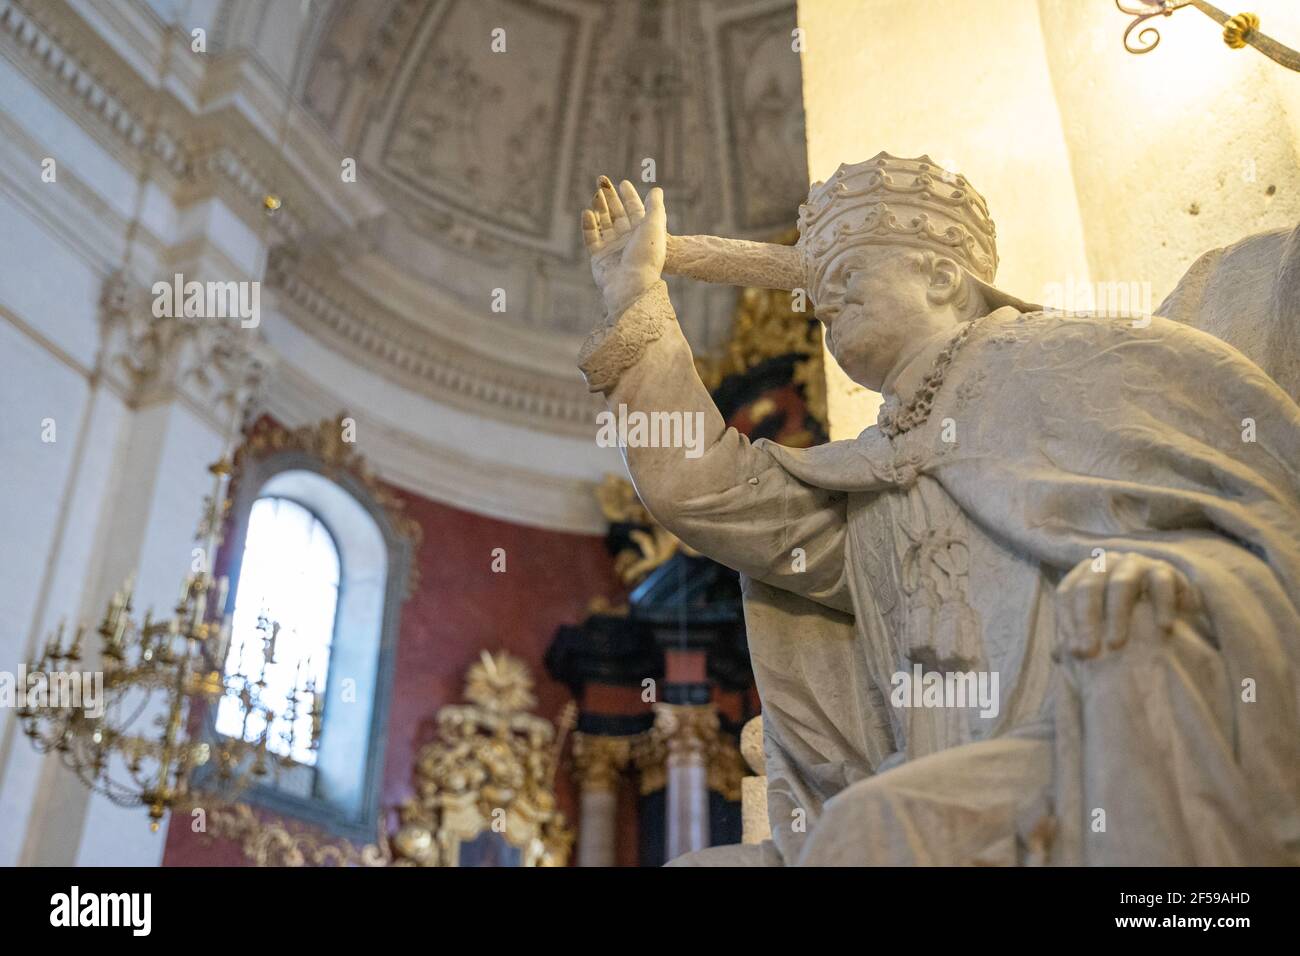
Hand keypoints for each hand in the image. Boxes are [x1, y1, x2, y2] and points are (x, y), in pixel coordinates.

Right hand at [582, 177, 665, 314]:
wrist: (631, 284)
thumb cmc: (646, 256)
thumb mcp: (654, 227)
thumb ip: (655, 207)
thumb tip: (656, 189)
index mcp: (642, 233)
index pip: (635, 210)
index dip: (629, 196)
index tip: (622, 182)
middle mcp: (627, 240)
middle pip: (617, 214)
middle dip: (610, 197)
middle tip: (602, 180)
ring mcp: (612, 248)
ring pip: (603, 223)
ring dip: (600, 207)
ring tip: (596, 194)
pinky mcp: (598, 257)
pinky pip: (591, 237)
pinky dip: (589, 224)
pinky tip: (587, 212)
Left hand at [1056, 552, 1200, 658]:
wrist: (1171, 617)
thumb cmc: (1127, 625)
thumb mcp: (1101, 631)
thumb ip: (1080, 638)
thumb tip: (1057, 654)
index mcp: (1084, 575)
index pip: (1066, 593)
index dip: (1066, 621)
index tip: (1073, 652)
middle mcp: (1106, 564)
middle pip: (1089, 587)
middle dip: (1086, 621)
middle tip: (1089, 653)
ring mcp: (1135, 564)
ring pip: (1121, 584)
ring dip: (1116, 615)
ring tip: (1115, 645)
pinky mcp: (1164, 570)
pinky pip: (1161, 582)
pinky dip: (1162, 604)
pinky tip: (1163, 629)